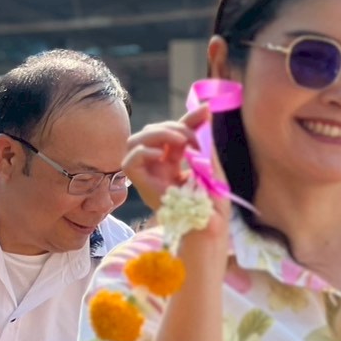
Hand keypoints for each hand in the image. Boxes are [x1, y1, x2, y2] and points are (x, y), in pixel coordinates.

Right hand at [122, 106, 230, 246]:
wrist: (207, 230)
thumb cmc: (212, 207)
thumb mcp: (211, 166)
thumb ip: (205, 140)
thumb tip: (205, 110)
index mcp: (175, 163)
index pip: (174, 132)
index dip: (187, 119)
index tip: (205, 111)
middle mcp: (158, 167)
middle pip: (152, 131)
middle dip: (174, 126)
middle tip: (194, 137)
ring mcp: (148, 175)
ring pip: (135, 141)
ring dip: (157, 133)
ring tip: (178, 141)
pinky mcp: (141, 186)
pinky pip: (128, 162)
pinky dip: (142, 152)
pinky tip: (161, 155)